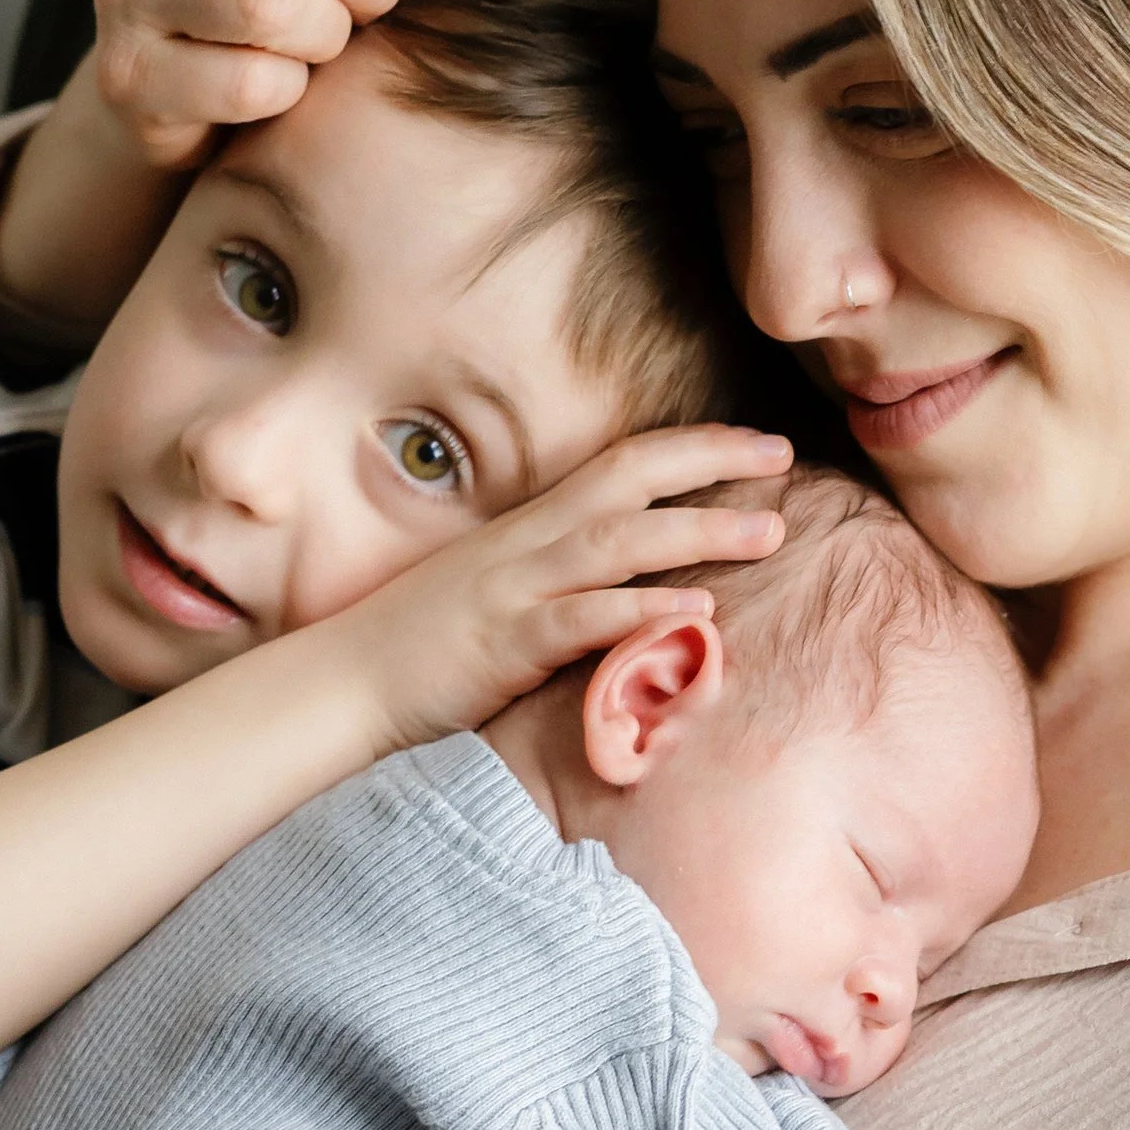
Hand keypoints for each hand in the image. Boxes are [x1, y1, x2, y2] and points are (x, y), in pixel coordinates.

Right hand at [335, 424, 790, 749]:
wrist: (343, 686)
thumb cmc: (425, 647)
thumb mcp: (501, 592)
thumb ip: (564, 577)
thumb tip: (635, 578)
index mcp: (531, 529)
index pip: (622, 465)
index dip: (694, 448)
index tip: (760, 443)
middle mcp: (528, 545)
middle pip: (630, 482)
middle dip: (712, 462)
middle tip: (786, 456)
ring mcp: (515, 591)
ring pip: (618, 543)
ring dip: (699, 532)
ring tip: (770, 532)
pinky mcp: (505, 646)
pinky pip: (582, 620)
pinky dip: (641, 611)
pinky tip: (698, 613)